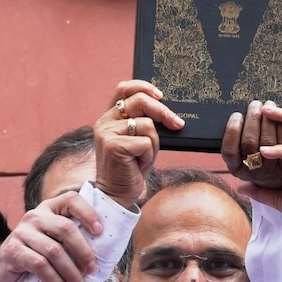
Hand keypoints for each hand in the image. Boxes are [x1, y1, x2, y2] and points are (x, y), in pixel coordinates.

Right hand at [0, 191, 102, 281]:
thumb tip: (104, 252)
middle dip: (83, 251)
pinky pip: (39, 265)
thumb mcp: (54, 240)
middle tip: (91, 270)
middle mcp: (35, 215)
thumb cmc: (38, 253)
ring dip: (70, 272)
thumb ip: (72, 238)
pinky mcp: (13, 250)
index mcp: (50, 208)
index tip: (100, 232)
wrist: (4, 268)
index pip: (71, 200)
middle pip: (65, 228)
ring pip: (54, 250)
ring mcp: (22, 231)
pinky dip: (54, 279)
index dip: (88, 213)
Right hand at [94, 80, 183, 207]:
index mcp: (109, 117)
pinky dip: (149, 155)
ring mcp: (107, 133)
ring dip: (153, 143)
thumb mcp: (137, 140)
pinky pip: (146, 142)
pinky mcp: (114, 146)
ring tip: (143, 157)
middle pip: (140, 101)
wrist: (117, 194)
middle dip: (163, 112)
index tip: (160, 95)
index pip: (123, 89)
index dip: (143, 86)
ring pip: (147, 125)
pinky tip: (139, 165)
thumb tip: (167, 111)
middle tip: (177, 124)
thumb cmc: (130, 168)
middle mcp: (104, 122)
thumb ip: (143, 122)